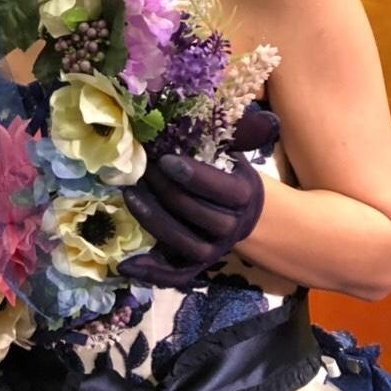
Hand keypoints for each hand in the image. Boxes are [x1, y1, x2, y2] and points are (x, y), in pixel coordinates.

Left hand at [117, 104, 278, 288]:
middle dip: (166, 191)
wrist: (248, 216)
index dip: (194, 176)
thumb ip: (241, 133)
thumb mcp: (235, 152)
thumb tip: (265, 115)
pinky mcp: (197, 264)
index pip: (222, 190)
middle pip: (198, 215)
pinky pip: (176, 274)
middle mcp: (231, 228)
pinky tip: (125, 265)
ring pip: (185, 243)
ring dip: (155, 221)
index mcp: (243, 196)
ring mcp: (214, 250)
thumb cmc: (230, 173)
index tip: (166, 159)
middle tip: (139, 169)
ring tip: (130, 194)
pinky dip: (152, 273)